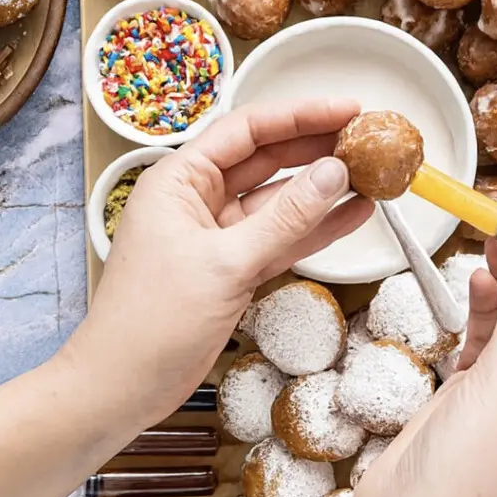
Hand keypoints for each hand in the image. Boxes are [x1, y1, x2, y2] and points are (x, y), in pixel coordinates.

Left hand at [68, 99, 371, 424]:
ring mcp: (219, 236)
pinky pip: (283, 239)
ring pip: (280, 201)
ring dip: (324, 189)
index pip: (248, 129)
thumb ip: (286, 218)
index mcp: (181, 180)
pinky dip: (317, 229)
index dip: (300, 115)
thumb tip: (334, 174)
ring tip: (373, 172)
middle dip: (317, 148)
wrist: (123, 387)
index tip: (348, 109)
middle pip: (268, 159)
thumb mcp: (226, 263)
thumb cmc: (152, 320)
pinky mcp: (235, 268)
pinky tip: (355, 214)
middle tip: (368, 139)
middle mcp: (199, 199)